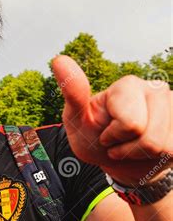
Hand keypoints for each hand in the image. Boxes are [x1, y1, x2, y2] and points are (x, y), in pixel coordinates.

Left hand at [53, 55, 171, 185]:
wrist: (117, 161)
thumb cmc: (93, 136)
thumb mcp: (76, 120)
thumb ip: (72, 93)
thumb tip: (58, 59)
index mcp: (128, 85)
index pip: (130, 124)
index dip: (112, 137)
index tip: (104, 132)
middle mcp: (157, 89)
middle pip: (148, 136)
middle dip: (127, 147)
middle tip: (116, 141)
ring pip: (162, 146)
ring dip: (139, 155)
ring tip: (130, 145)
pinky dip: (156, 160)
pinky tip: (147, 151)